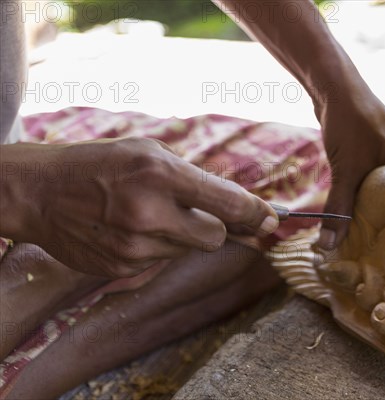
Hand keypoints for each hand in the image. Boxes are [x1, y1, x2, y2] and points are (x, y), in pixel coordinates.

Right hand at [0, 138, 278, 276]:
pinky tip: (129, 230)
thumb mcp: (151, 153)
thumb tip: (243, 209)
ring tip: (148, 215)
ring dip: (180, 235)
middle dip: (215, 226)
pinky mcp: (122, 268)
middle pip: (215, 236)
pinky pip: (161, 262)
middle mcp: (149, 212)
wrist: (40, 192)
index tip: (270, 221)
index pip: (228, 203)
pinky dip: (156, 248)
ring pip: (187, 250)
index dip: (256, 214)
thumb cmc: (102, 164)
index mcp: (160, 173)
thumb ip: (198, 180)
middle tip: (196, 212)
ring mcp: (134, 245)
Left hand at [316, 85, 384, 248]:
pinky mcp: (381, 154)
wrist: (334, 87)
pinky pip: (380, 183)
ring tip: (379, 241)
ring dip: (384, 212)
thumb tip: (328, 246)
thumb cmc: (349, 122)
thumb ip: (339, 209)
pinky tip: (365, 216)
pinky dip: (372, 198)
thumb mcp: (346, 170)